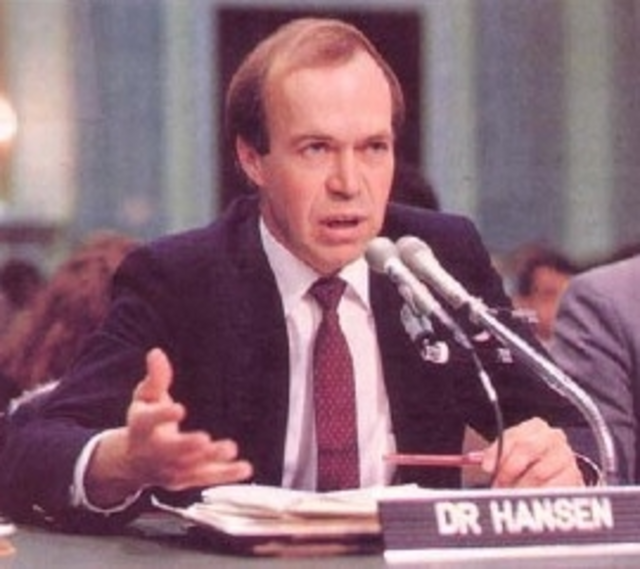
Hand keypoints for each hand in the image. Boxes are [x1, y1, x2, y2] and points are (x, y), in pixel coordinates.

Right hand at [85, 348, 252, 506]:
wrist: (132, 463)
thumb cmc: (143, 423)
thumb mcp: (145, 398)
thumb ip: (155, 378)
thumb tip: (157, 352)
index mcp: (140, 428)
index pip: (149, 421)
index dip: (163, 415)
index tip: (180, 408)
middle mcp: (154, 452)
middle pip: (170, 451)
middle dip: (187, 446)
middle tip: (204, 440)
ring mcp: (170, 469)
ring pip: (191, 467)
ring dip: (211, 459)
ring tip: (230, 449)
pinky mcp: (186, 479)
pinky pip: (207, 478)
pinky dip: (227, 475)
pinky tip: (245, 468)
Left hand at [481, 417, 583, 487]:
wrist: (559, 474)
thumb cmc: (530, 462)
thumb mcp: (512, 453)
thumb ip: (496, 455)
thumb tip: (482, 463)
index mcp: (535, 426)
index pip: (514, 436)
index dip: (498, 452)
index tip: (487, 468)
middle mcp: (553, 437)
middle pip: (527, 449)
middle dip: (508, 470)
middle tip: (498, 485)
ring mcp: (566, 456)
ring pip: (538, 472)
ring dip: (520, 487)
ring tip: (512, 495)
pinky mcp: (575, 477)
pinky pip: (552, 489)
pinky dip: (537, 496)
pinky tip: (530, 500)